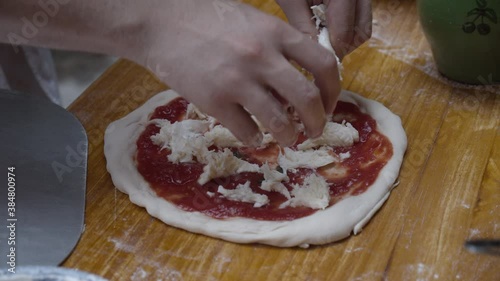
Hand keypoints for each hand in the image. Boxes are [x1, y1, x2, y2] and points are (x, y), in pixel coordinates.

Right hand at [132, 0, 339, 146]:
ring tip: (289, 138)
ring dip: (290, 136)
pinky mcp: (213, 100)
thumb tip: (302, 78)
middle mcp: (261, 56)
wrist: (160, 22)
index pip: (323, 64)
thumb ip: (279, 45)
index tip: (329, 103)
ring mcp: (237, 80)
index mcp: (276, 33)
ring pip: (280, 121)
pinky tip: (254, 136)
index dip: (334, 89)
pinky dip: (255, 139)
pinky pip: (246, 131)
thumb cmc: (207, 19)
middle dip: (318, 121)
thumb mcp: (252, 21)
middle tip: (315, 130)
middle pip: (308, 99)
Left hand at [276, 0, 371, 58]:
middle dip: (341, 47)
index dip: (330, 52)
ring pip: (363, 26)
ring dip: (345, 38)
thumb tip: (310, 57)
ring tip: (320, 36)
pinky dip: (345, 26)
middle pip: (361, 33)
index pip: (344, 33)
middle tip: (318, 51)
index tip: (315, 64)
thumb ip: (303, 27)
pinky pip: (359, 16)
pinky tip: (325, 24)